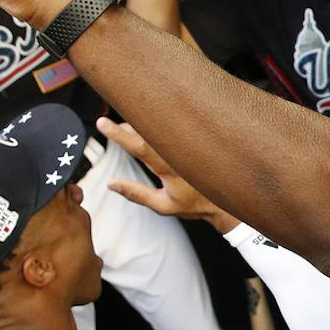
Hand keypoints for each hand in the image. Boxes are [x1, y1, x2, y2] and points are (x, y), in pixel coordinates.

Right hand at [97, 116, 227, 227]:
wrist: (226, 199)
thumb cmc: (194, 204)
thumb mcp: (163, 206)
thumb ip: (136, 194)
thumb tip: (111, 184)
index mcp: (170, 169)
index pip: (140, 147)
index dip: (120, 135)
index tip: (102, 124)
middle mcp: (179, 153)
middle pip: (149, 130)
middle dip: (128, 125)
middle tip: (109, 124)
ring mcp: (187, 144)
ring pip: (160, 125)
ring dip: (141, 123)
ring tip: (126, 127)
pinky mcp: (193, 140)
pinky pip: (172, 126)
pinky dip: (156, 124)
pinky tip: (146, 125)